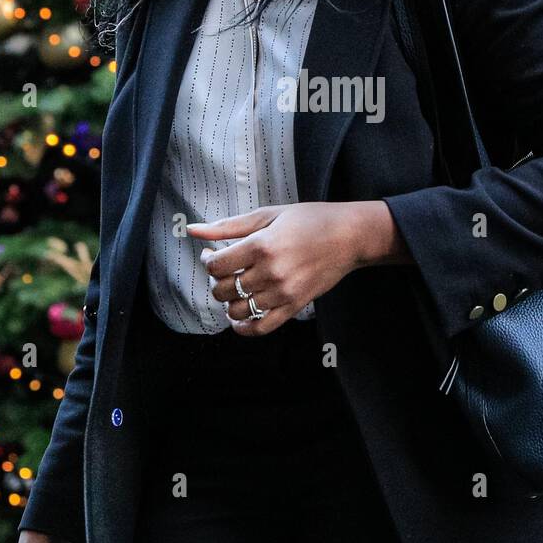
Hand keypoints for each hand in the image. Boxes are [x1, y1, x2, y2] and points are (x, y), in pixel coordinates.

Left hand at [187, 200, 405, 335]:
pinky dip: (244, 327)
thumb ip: (228, 226)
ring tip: (235, 288)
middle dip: (215, 280)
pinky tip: (239, 317)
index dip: (208, 261)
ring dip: (228, 302)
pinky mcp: (294, 306)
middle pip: (223, 289)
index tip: (213, 254)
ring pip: (237, 309)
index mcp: (260, 246)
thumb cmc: (309, 220)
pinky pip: (261, 327)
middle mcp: (270, 272)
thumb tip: (194, 230)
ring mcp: (283, 293)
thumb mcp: (267, 215)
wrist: (349, 236)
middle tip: (224, 270)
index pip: (216, 266)